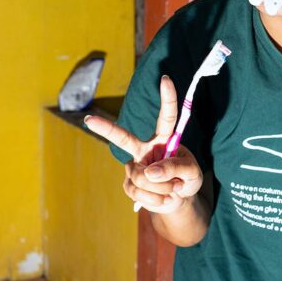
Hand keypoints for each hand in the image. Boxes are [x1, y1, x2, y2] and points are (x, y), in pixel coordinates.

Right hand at [84, 75, 203, 213]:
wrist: (179, 202)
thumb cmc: (187, 180)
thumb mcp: (192, 173)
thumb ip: (175, 168)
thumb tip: (150, 172)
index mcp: (164, 139)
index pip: (166, 117)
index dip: (167, 98)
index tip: (165, 78)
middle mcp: (145, 149)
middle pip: (123, 138)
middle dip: (105, 128)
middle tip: (88, 120)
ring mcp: (135, 166)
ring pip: (141, 176)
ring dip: (162, 187)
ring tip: (173, 190)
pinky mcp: (130, 184)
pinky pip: (137, 191)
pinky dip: (155, 198)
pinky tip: (164, 198)